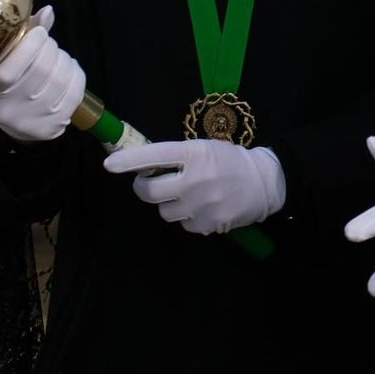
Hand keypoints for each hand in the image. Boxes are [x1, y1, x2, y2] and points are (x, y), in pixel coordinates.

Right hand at [0, 7, 80, 142]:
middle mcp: (7, 109)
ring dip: (63, 58)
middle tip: (47, 42)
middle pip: (40, 70)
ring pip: (60, 78)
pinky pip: (75, 90)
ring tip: (56, 56)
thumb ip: (22, 36)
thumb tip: (48, 11)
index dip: (30, 46)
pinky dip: (74, 72)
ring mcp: (32, 120)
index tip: (39, 31)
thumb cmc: (8, 82)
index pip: (9, 70)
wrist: (15, 123)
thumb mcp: (2, 61)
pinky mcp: (53, 126)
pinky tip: (66, 69)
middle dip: (50, 47)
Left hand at [105, 139, 286, 234]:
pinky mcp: (208, 224)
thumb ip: (177, 157)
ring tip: (188, 195)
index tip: (109, 164)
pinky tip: (203, 207)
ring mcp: (202, 204)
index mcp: (195, 153)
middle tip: (149, 183)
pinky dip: (188, 217)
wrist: (264, 182)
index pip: (155, 155)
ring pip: (164, 211)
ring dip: (169, 204)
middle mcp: (196, 179)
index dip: (129, 160)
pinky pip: (183, 224)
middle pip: (149, 192)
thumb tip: (143, 167)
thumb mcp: (205, 149)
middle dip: (143, 188)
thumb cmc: (229, 161)